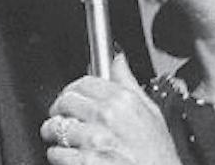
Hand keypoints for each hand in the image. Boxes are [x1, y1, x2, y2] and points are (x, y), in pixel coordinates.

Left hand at [40, 53, 181, 164]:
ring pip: (56, 127)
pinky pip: (56, 152)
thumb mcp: (152, 114)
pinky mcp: (85, 162)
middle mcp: (107, 117)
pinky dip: (58, 156)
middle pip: (65, 102)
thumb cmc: (158, 156)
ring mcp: (95, 140)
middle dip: (60, 111)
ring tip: (68, 140)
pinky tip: (71, 157)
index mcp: (123, 100)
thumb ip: (129, 84)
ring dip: (56, 135)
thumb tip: (118, 60)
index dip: (74, 90)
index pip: (83, 83)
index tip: (72, 97)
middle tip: (64, 119)